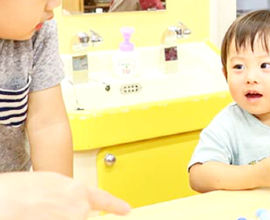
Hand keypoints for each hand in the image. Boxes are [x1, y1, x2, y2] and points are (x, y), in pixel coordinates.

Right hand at [0, 171, 129, 219]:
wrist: (7, 200)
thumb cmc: (19, 191)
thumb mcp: (48, 182)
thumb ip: (65, 193)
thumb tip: (69, 201)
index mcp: (76, 189)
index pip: (103, 198)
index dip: (116, 205)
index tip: (127, 209)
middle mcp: (80, 207)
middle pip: (80, 216)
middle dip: (65, 214)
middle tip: (43, 210)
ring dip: (55, 217)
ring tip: (36, 213)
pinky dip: (50, 219)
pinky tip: (37, 216)